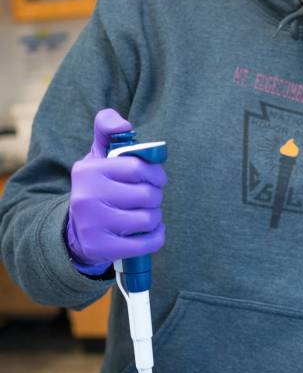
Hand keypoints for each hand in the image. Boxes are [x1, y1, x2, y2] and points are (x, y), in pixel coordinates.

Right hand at [66, 108, 166, 270]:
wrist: (76, 231)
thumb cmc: (98, 187)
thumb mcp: (98, 156)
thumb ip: (108, 130)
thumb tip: (124, 124)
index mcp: (88, 171)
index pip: (138, 167)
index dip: (155, 173)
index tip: (155, 178)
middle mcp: (86, 197)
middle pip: (147, 194)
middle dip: (155, 196)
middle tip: (149, 198)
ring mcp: (92, 225)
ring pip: (149, 219)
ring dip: (155, 217)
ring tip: (145, 214)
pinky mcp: (100, 248)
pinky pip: (146, 243)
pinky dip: (156, 237)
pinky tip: (150, 232)